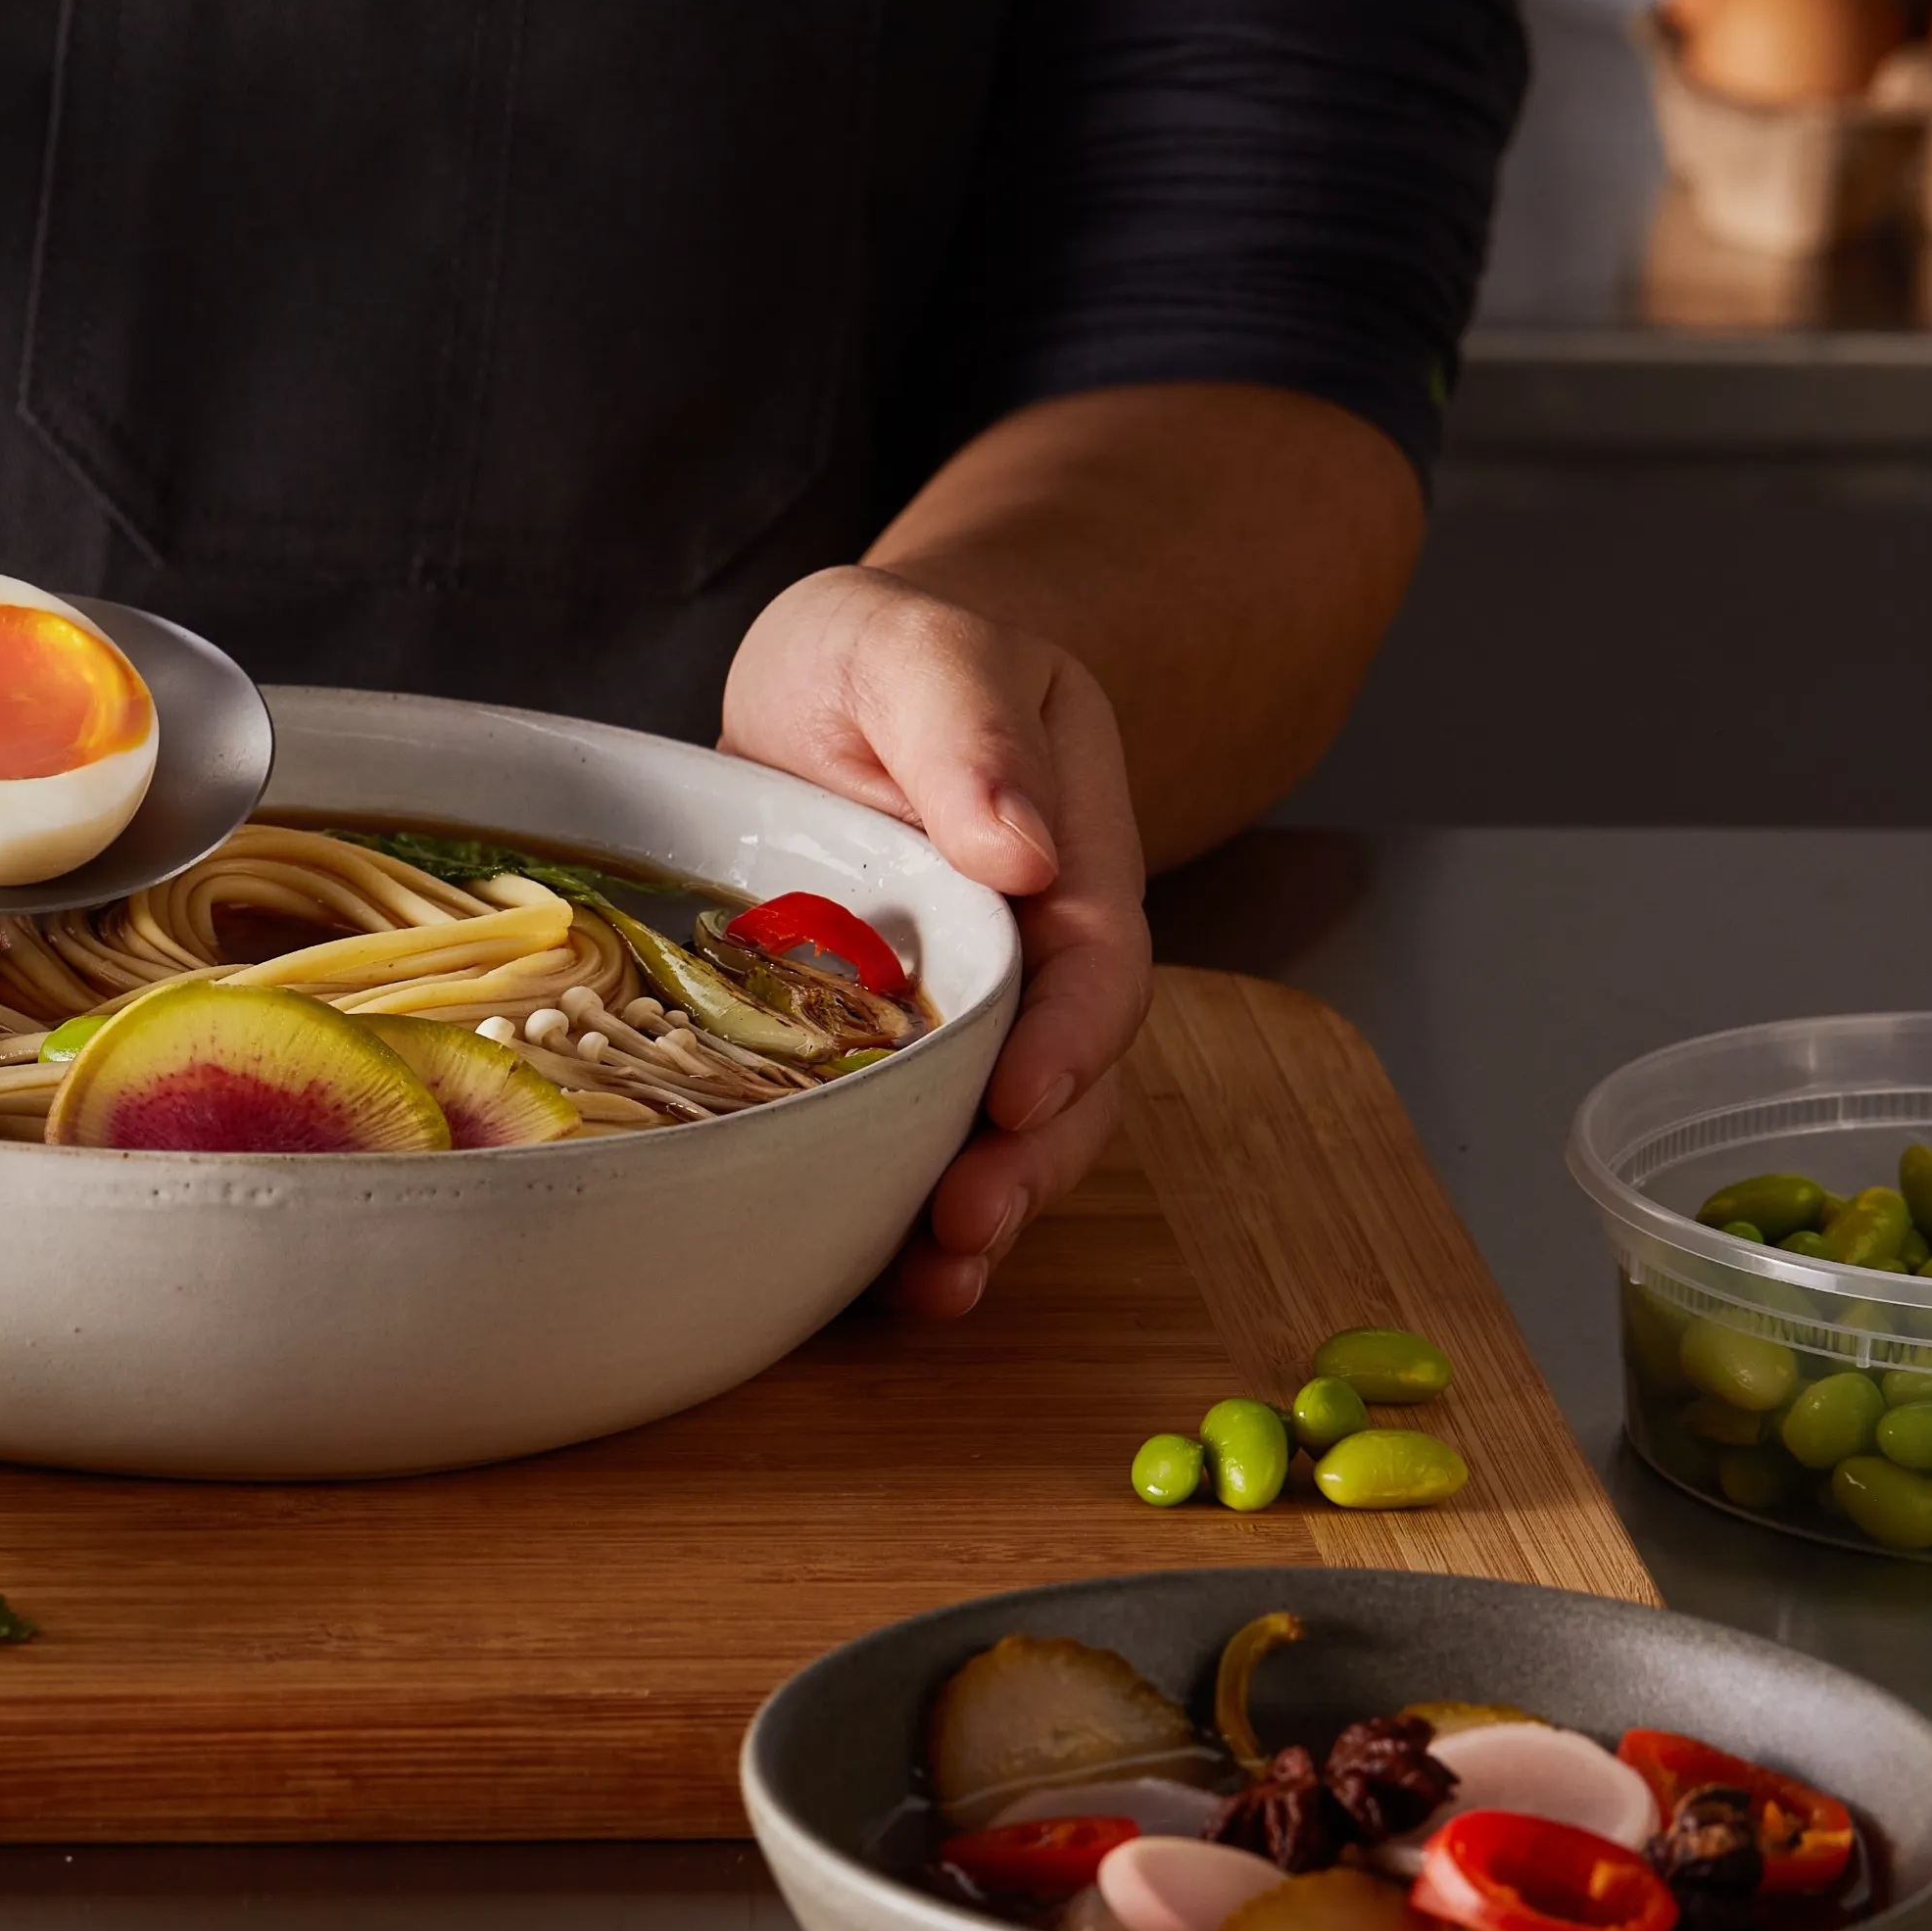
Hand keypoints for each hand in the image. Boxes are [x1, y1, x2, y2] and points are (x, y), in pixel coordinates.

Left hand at [720, 564, 1152, 1318]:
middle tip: (965, 1225)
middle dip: (1029, 1165)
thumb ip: (968, 728)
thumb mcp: (914, 646)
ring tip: (932, 1284)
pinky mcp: (890, 1053)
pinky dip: (904, 1212)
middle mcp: (1032, 955)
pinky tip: (874, 1278)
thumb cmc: (884, 655)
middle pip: (1067, 1077)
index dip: (1068, 1041)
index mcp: (1063, 856)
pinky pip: (920, 1140)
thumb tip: (1020, 847)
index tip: (1020, 1100)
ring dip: (980, 1212)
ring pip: (1007, 1132)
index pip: (1093, 965)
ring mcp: (966, 1015)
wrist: (837, 683)